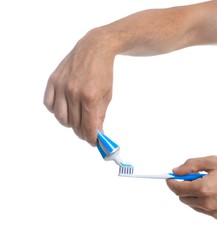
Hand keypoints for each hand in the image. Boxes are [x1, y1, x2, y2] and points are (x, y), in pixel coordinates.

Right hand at [43, 28, 115, 145]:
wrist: (94, 48)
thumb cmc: (103, 72)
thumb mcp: (107, 95)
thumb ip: (100, 115)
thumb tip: (97, 132)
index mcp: (90, 96)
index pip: (88, 126)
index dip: (91, 138)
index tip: (94, 142)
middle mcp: (73, 92)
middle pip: (74, 124)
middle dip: (82, 133)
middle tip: (87, 133)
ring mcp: (61, 86)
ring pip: (60, 117)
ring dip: (69, 124)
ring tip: (77, 122)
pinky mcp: (53, 80)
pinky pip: (49, 104)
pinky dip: (56, 111)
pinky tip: (65, 110)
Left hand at [166, 156, 216, 218]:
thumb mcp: (212, 161)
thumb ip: (191, 165)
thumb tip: (176, 171)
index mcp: (203, 188)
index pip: (177, 188)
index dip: (171, 182)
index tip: (169, 178)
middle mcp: (206, 202)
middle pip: (183, 197)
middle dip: (183, 187)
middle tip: (191, 178)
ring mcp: (212, 211)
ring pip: (192, 204)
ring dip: (193, 195)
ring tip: (207, 184)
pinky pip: (203, 209)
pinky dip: (203, 201)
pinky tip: (215, 192)